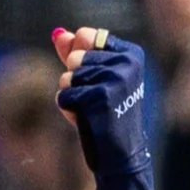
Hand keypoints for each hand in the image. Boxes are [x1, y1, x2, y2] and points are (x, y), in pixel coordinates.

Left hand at [52, 29, 158, 189]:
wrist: (119, 156)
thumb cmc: (104, 116)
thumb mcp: (91, 81)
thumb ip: (75, 54)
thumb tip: (58, 34)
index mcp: (131, 54)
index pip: (87, 35)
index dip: (79, 59)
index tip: (95, 79)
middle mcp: (128, 62)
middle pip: (76, 55)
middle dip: (74, 78)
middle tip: (93, 99)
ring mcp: (117, 78)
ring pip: (69, 74)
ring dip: (71, 94)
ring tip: (90, 110)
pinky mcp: (102, 96)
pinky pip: (65, 93)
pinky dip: (67, 107)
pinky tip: (84, 119)